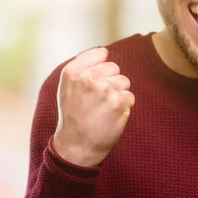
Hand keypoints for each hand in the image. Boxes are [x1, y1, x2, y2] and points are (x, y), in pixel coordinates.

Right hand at [53, 47, 134, 166]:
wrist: (76, 145)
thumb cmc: (74, 115)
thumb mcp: (68, 87)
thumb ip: (83, 67)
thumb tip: (104, 52)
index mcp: (72, 71)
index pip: (100, 54)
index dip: (100, 69)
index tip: (92, 84)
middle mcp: (87, 77)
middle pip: (114, 68)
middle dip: (110, 82)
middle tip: (97, 100)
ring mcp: (104, 89)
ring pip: (124, 82)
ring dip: (118, 95)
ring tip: (103, 109)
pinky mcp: (118, 102)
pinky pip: (130, 97)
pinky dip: (124, 107)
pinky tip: (111, 116)